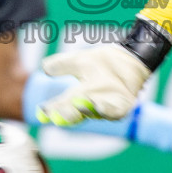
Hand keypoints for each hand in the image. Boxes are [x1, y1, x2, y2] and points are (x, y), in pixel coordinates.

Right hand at [35, 44, 150, 124]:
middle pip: (76, 112)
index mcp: (78, 97)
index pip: (62, 105)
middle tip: (56, 112)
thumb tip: (44, 69)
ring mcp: (107, 107)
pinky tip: (98, 104)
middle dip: (66, 113)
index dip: (52, 109)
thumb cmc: (102, 63)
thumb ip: (59, 65)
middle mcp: (91, 105)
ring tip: (77, 104)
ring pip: (93, 113)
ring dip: (84, 110)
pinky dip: (105, 109)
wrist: (129, 59)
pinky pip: (113, 111)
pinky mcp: (123, 106)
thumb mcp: (78, 61)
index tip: (42, 110)